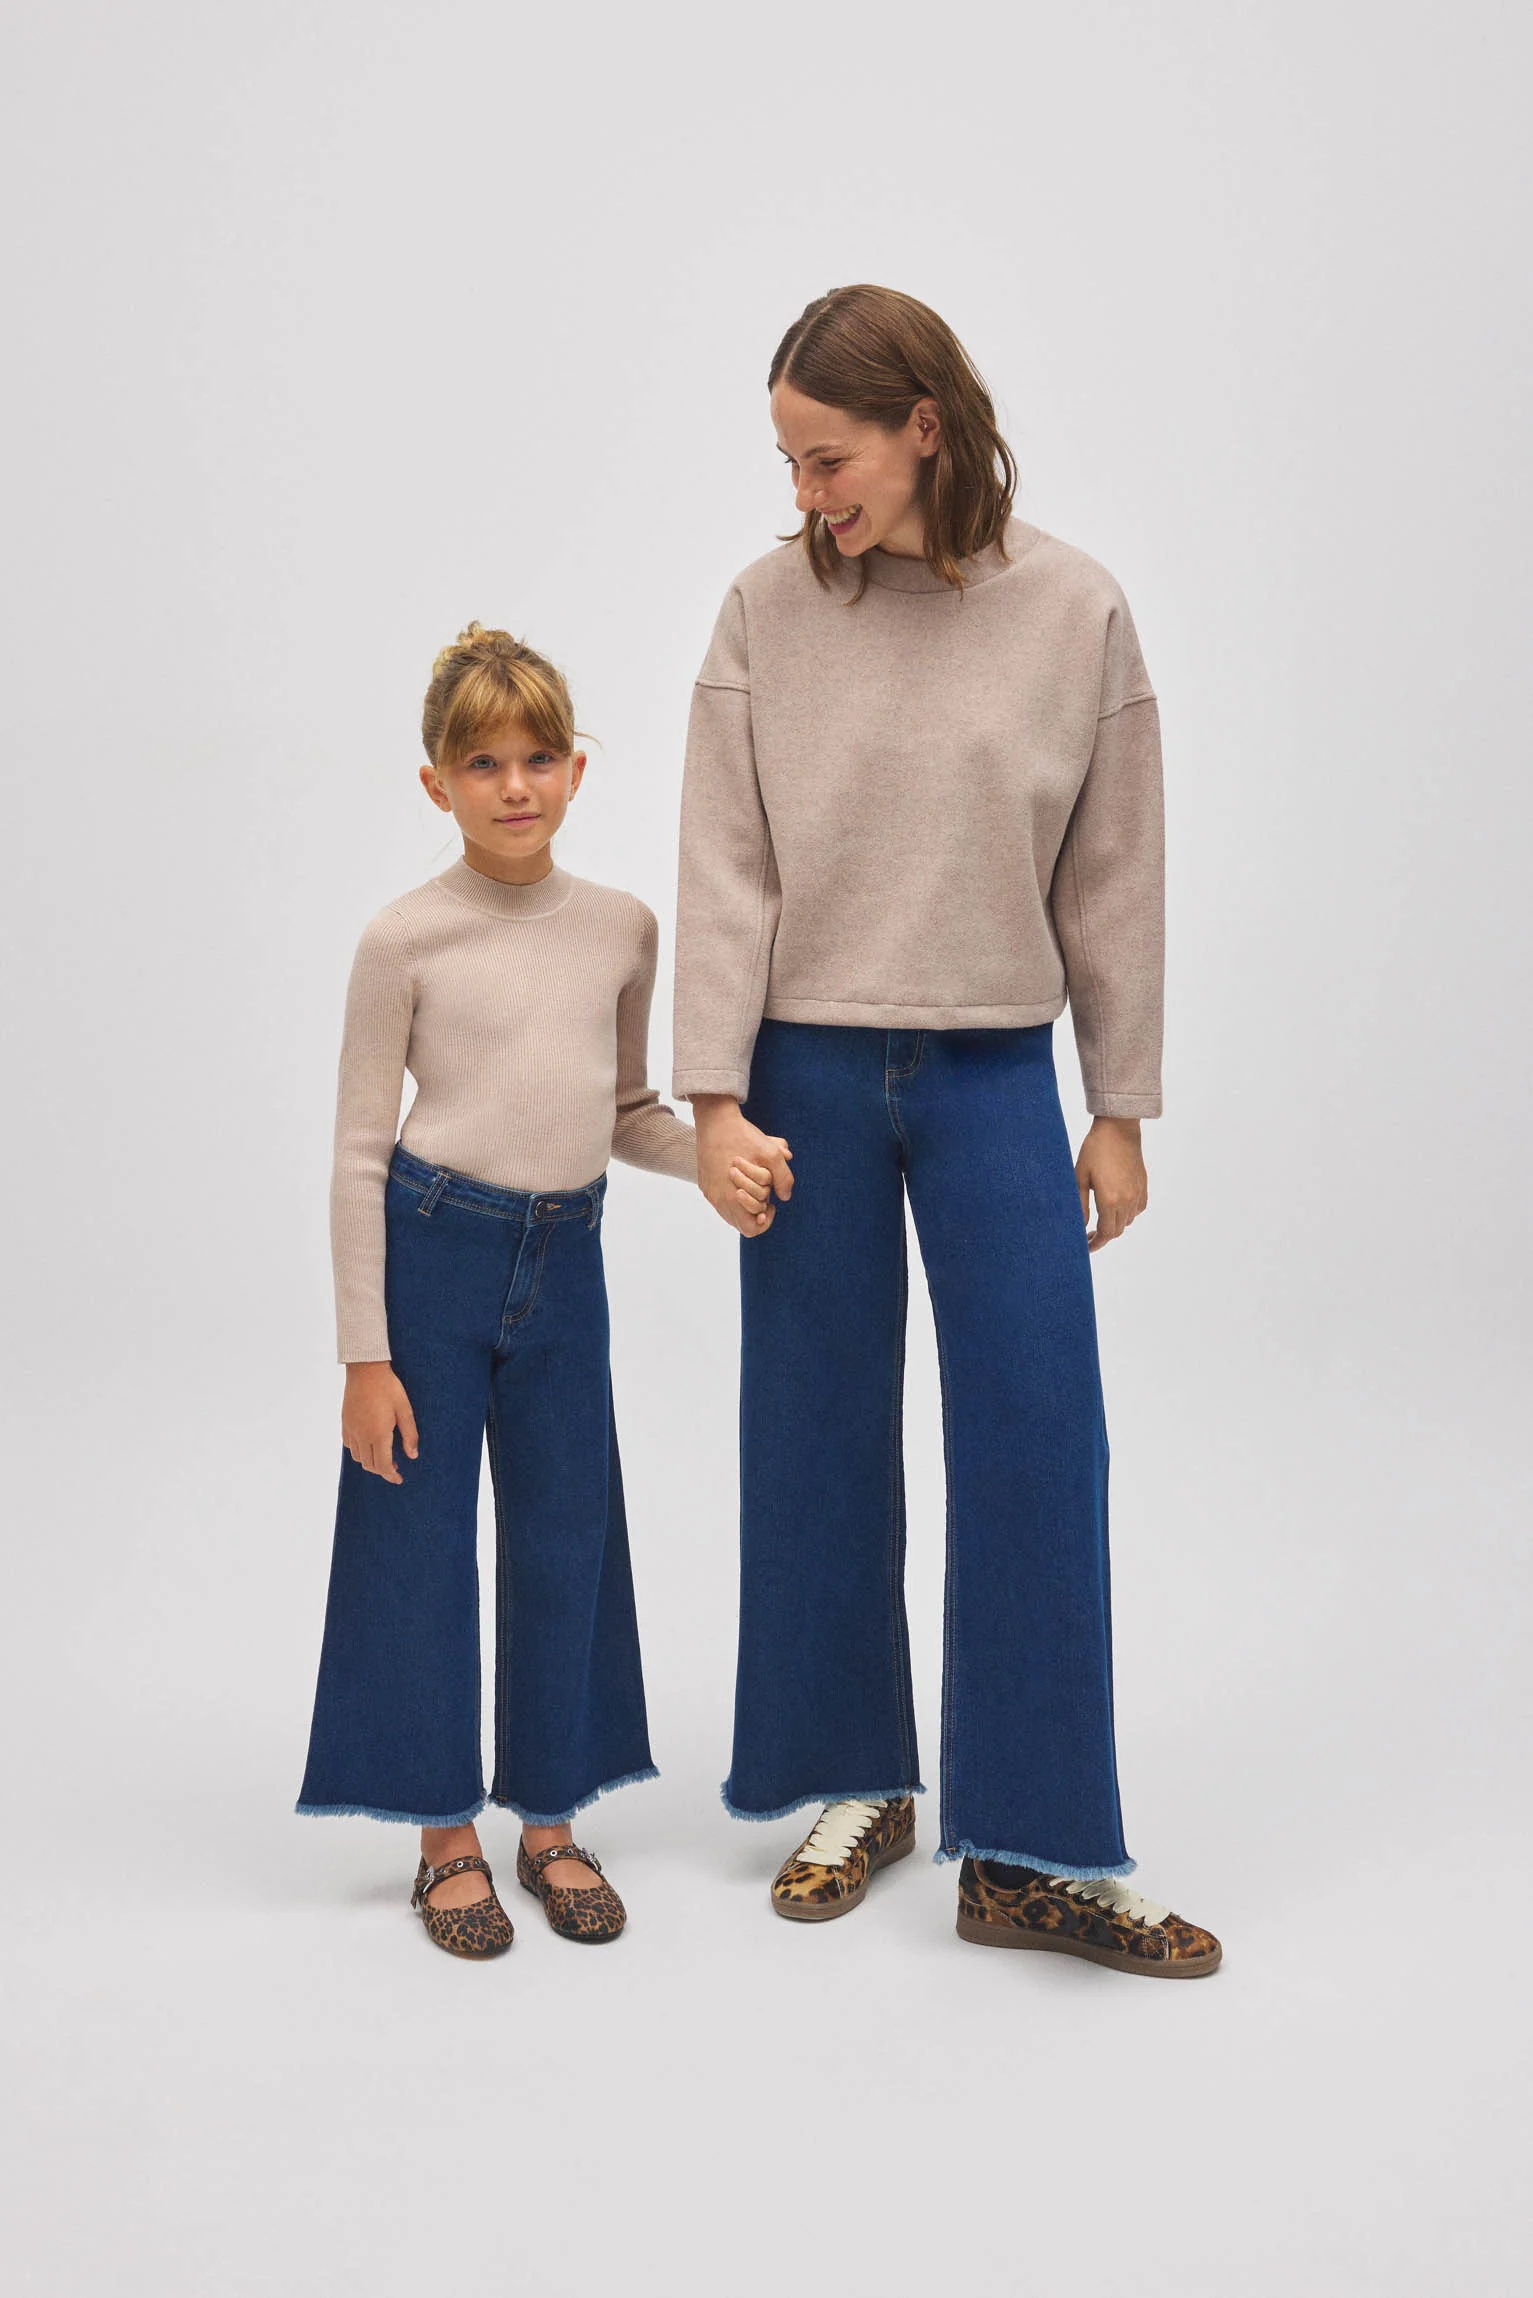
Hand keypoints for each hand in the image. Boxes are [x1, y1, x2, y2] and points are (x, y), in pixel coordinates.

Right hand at [342, 1361, 418, 1482]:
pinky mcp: (345, 1423)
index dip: (391, 1475)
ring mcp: (351, 1429)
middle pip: (370, 1465)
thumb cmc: (389, 1388)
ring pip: (358, 1458)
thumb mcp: (405, 1410)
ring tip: (383, 1456)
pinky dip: (359, 1452)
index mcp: (378, 1434)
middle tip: (395, 1467)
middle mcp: (362, 1435)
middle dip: (382, 1470)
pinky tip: (369, 1444)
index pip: (383, 1466)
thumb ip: (410, 1435)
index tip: (399, 1479)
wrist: (365, 1370)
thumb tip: (413, 1456)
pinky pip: (349, 1446)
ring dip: (370, 1462)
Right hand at [691, 1095, 792, 1235]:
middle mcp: (718, 1198)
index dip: (766, 1220)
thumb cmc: (743, 1137)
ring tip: (753, 1184)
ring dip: (745, 1203)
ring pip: (730, 1213)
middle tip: (763, 1192)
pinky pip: (720, 1201)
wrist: (715, 1120)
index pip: (751, 1229)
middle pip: (741, 1223)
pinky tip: (741, 1178)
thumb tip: (785, 1197)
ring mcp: (709, 1191)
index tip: (771, 1203)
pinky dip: (733, 1196)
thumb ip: (784, 1178)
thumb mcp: (771, 1154)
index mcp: (732, 1196)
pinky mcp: (704, 1183)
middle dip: (757, 1209)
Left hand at [1075, 1117, 1147, 1252]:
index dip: (1095, 1243)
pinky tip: (1115, 1206)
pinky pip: (1137, 1210)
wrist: (1118, 1129)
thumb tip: (1079, 1226)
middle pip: (1116, 1231)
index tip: (1086, 1247)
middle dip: (1103, 1236)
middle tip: (1088, 1234)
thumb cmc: (1095, 1150)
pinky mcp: (1143, 1186)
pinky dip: (1126, 1214)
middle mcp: (1127, 1200)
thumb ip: (1079, 1205)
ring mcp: (1137, 1194)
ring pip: (1127, 1221)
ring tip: (1099, 1219)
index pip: (1105, 1234)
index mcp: (1110, 1200)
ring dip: (1114, 1224)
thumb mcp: (1080, 1177)